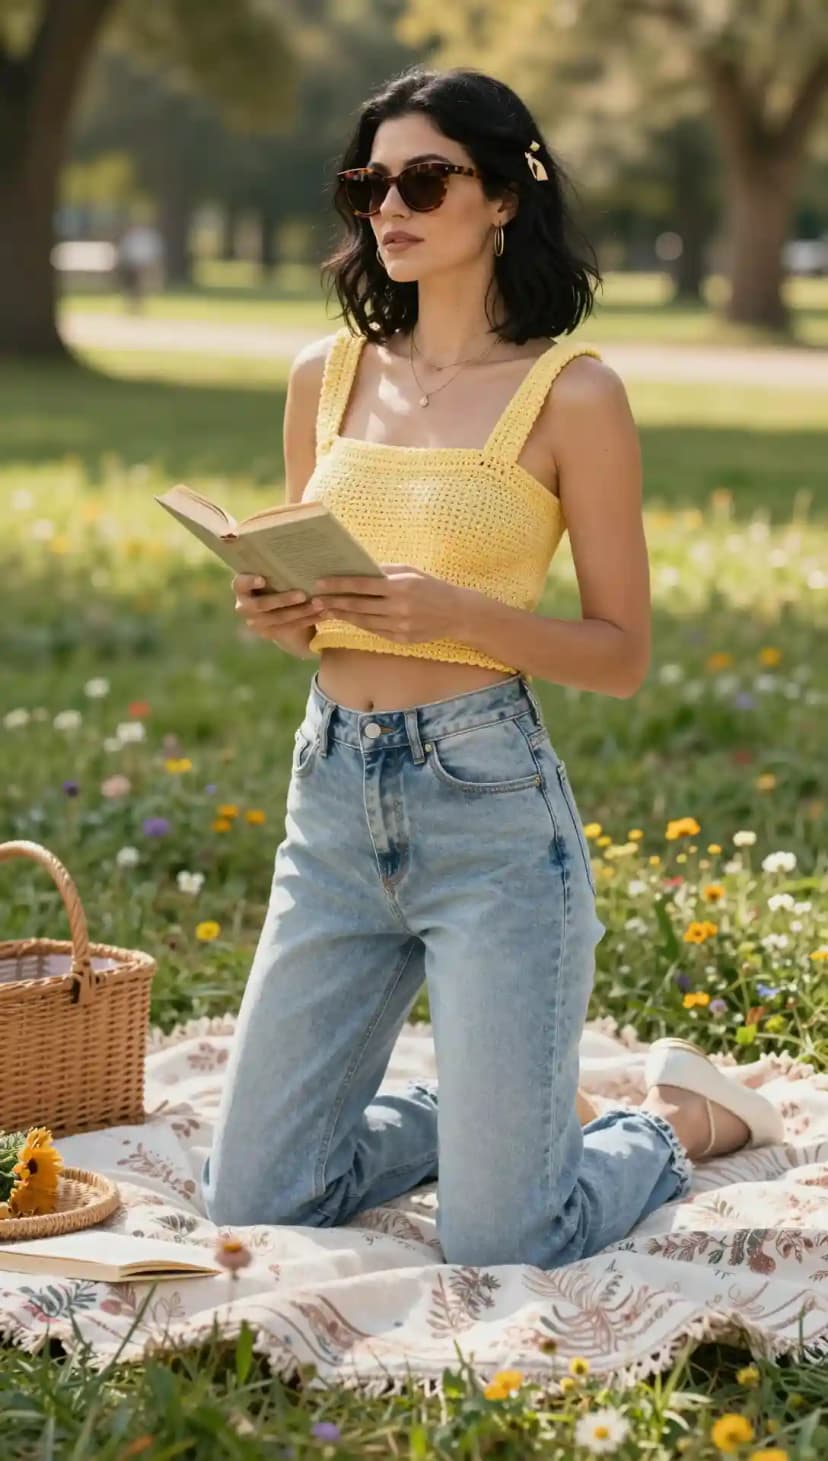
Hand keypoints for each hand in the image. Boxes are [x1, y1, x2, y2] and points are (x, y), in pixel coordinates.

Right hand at [232, 573, 321, 641]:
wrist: (279, 610)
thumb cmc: (277, 581)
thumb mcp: (274, 575)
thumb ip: (276, 566)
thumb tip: (295, 543)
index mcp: (242, 588)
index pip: (239, 584)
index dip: (249, 582)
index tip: (263, 579)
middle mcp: (244, 606)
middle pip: (262, 605)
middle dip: (283, 600)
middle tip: (303, 594)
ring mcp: (256, 622)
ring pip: (279, 619)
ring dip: (300, 612)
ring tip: (319, 604)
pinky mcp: (270, 634)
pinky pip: (290, 628)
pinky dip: (308, 620)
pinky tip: (323, 614)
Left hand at [312, 564, 465, 642]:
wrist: (457, 613)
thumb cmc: (431, 587)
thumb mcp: (411, 571)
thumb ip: (385, 571)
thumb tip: (359, 569)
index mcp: (400, 586)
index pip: (362, 584)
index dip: (339, 584)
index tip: (320, 583)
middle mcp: (398, 607)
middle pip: (358, 605)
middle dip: (334, 602)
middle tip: (315, 600)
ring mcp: (399, 626)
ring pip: (363, 621)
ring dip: (342, 616)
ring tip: (326, 610)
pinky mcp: (401, 639)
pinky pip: (374, 631)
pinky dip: (359, 625)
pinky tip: (347, 619)